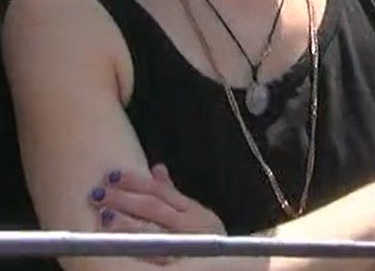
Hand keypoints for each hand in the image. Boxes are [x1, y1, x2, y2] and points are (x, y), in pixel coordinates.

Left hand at [89, 164, 225, 261]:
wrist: (220, 264)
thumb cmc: (204, 240)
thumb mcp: (195, 214)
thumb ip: (173, 193)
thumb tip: (157, 168)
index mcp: (193, 211)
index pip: (161, 191)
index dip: (136, 181)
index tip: (114, 175)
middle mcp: (187, 226)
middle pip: (153, 208)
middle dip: (125, 199)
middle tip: (99, 193)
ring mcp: (179, 247)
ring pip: (149, 232)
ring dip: (125, 223)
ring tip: (104, 215)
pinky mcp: (170, 265)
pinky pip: (150, 256)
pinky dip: (132, 248)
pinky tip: (113, 244)